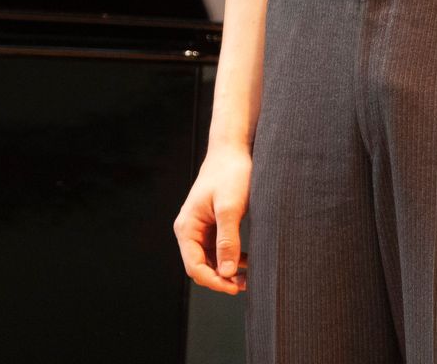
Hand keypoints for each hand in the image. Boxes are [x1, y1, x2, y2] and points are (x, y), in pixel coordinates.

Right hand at [174, 142, 251, 293]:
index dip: (214, 281)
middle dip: (221, 279)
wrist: (233, 150)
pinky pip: (219, 250)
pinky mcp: (213, 225)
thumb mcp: (230, 208)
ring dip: (227, 271)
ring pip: (211, 260)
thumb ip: (227, 240)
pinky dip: (232, 258)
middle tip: (246, 284)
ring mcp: (201, 229)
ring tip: (250, 277)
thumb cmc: (230, 174)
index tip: (235, 287)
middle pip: (201, 266)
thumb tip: (226, 272)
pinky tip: (248, 262)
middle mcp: (190, 230)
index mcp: (187, 227)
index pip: (195, 267)